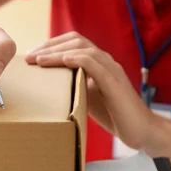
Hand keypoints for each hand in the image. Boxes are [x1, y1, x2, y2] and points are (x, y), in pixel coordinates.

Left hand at [25, 32, 169, 156]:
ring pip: (84, 50)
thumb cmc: (113, 113)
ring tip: (39, 60)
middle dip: (49, 46)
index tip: (31, 55)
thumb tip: (46, 83)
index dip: (51, 45)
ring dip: (58, 53)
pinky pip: (96, 65)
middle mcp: (105, 62)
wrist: (141, 130)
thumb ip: (71, 84)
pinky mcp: (115, 83)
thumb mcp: (86, 95)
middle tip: (29, 57)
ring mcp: (112, 70)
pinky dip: (79, 60)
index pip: (73, 42)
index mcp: (98, 63)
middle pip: (76, 41)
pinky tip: (65, 61)